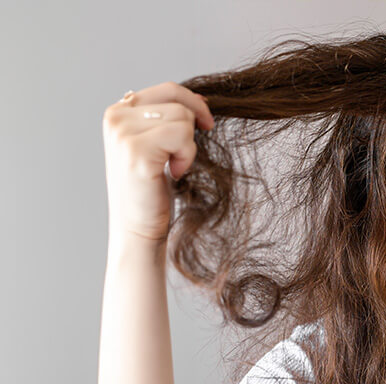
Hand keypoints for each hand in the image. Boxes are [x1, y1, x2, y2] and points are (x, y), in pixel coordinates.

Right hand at [102, 81, 214, 241]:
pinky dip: (187, 155)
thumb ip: (167, 117)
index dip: (194, 103)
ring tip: (172, 166)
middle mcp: (115, 118)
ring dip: (188, 146)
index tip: (205, 123)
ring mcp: (122, 133)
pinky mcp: (136, 151)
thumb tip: (200, 97)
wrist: (138, 226)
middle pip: (178, 101)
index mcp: (118, 112)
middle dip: (191, 127)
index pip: (168, 89)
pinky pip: (182, 135)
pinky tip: (173, 173)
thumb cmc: (152, 187)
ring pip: (183, 117)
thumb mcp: (157, 143)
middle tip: (182, 155)